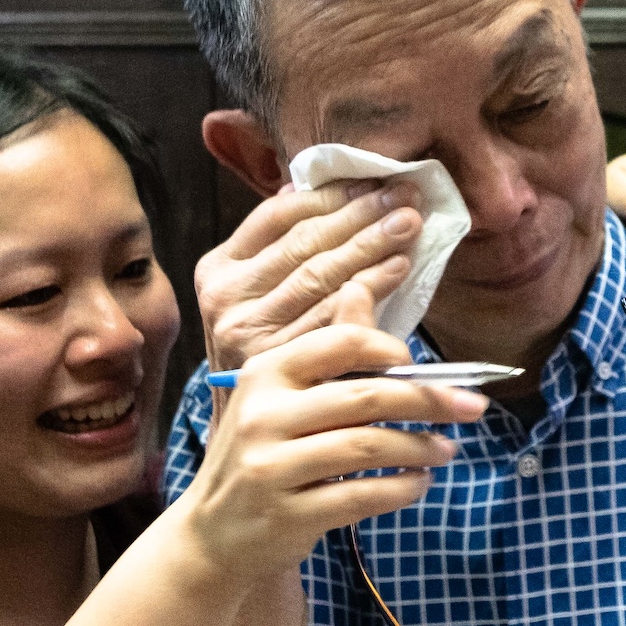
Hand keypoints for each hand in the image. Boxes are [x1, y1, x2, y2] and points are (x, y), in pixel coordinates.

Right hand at [177, 285, 487, 583]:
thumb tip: (362, 287)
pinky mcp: (288, 514)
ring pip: (369, 446)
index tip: (424, 365)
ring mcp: (272, 467)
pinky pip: (362, 496)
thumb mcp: (281, 397)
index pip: (340, 343)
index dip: (392, 349)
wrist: (215, 533)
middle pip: (366, 396)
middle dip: (430, 400)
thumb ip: (327, 351)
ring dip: (420, 447)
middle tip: (471, 407)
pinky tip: (419, 483)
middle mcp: (263, 415)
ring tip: (446, 449)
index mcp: (265, 374)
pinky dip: (402, 488)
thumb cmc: (263, 455)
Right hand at [196, 180, 423, 372]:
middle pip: (303, 245)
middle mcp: (226, 300)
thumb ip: (280, 250)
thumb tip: (323, 186)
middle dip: (359, 216)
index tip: (374, 183)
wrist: (248, 442)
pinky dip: (370, 291)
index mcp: (217, 269)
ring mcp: (248, 335)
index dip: (330, 197)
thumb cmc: (264, 355)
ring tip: (408, 227)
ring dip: (370, 248)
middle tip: (406, 199)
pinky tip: (399, 270)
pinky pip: (332, 319)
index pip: (278, 218)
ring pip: (319, 278)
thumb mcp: (256, 297)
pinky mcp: (276, 366)